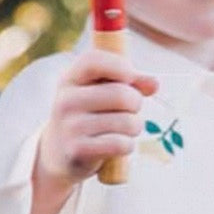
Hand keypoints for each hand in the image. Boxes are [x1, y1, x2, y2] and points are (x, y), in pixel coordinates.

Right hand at [33, 50, 157, 204]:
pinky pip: (120, 144)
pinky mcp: (78, 151)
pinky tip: (120, 145)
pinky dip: (128, 145)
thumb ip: (128, 82)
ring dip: (135, 127)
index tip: (130, 77)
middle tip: (131, 110)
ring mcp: (70, 127)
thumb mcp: (100, 92)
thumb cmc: (88, 115)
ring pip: (126, 122)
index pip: (94, 61)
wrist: (58, 153)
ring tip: (125, 129)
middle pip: (121, 94)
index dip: (120, 66)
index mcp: (70, 79)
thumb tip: (154, 84)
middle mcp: (66, 101)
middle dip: (136, 103)